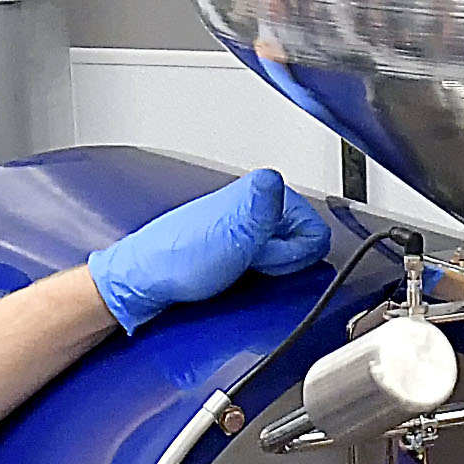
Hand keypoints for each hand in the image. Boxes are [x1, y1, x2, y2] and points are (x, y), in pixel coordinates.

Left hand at [85, 168, 330, 332]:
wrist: (147, 281)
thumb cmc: (180, 258)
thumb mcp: (230, 234)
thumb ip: (260, 207)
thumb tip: (274, 182)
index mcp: (260, 192)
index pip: (316, 230)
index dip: (296, 253)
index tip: (267, 255)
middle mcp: (256, 206)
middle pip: (304, 243)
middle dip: (285, 262)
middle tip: (252, 263)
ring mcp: (250, 227)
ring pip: (289, 255)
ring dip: (270, 269)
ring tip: (240, 269)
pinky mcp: (242, 246)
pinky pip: (270, 265)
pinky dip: (259, 274)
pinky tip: (237, 275)